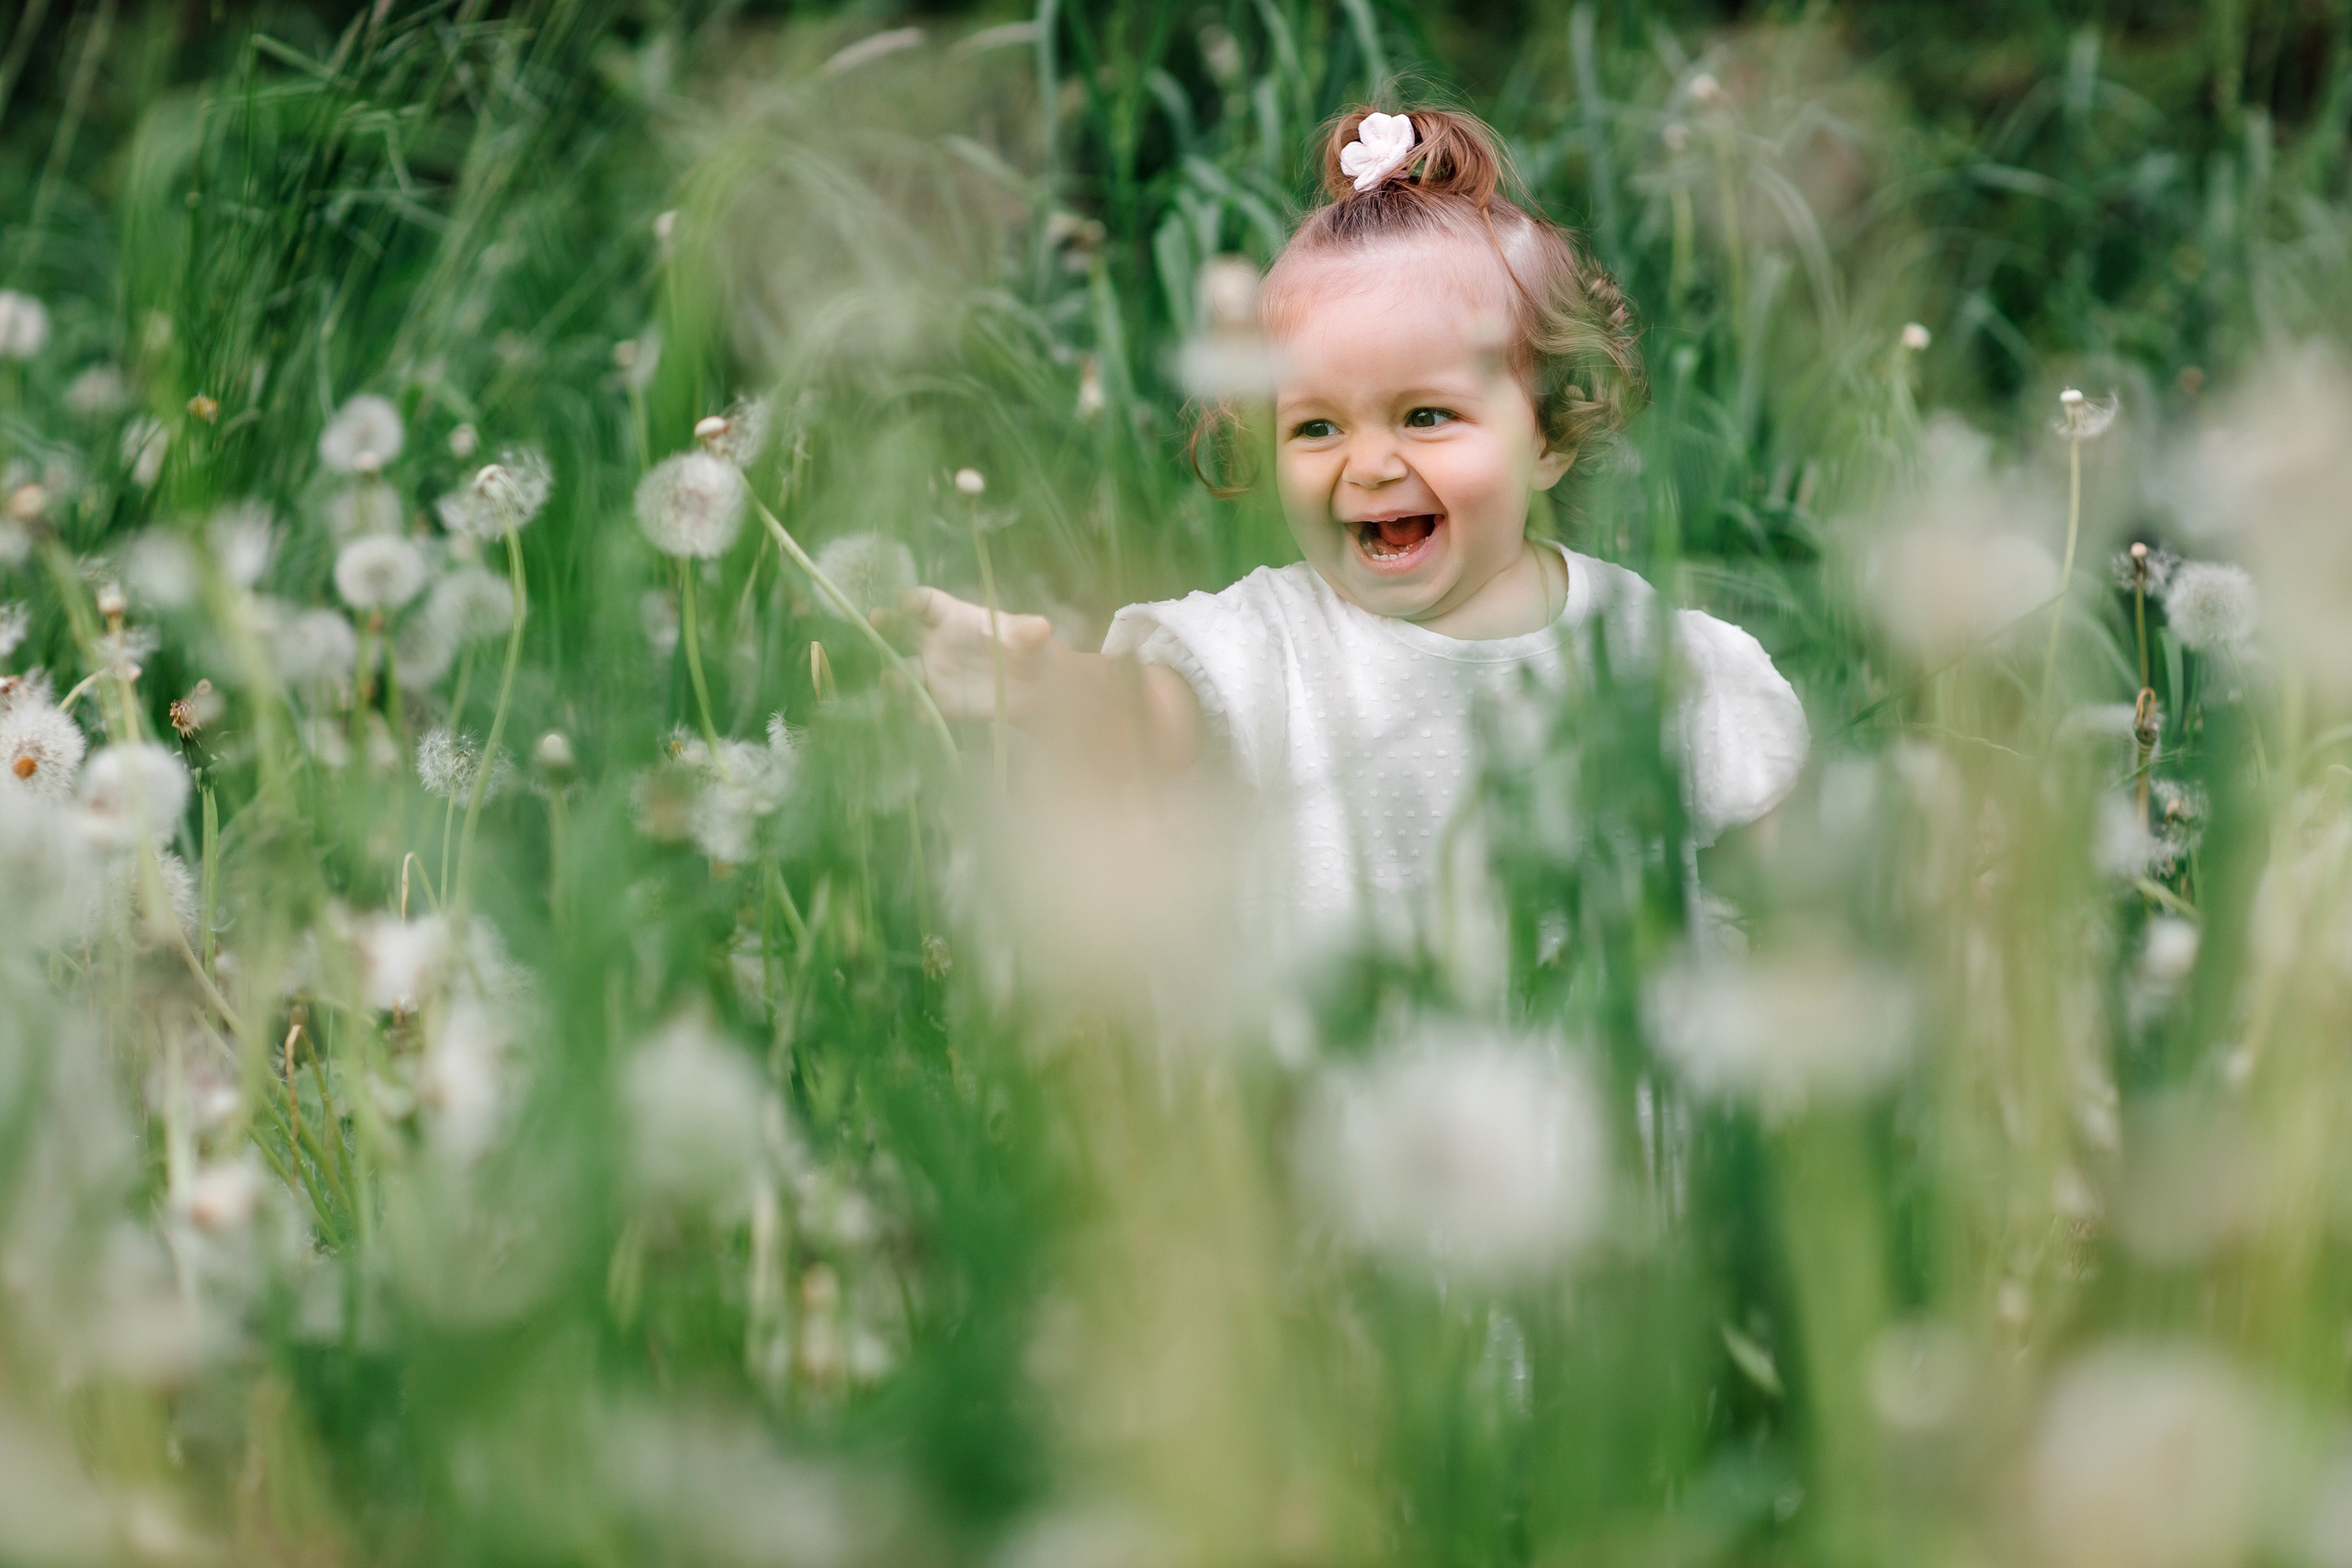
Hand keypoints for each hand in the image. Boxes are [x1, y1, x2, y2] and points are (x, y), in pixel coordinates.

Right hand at [875, 586, 1059, 723]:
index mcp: (954, 617)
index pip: (927, 603)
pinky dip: (920, 709)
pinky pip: (923, 704)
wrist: (1033, 688)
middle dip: (887, 625)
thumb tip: (1041, 627)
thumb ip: (1029, 632)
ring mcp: (935, 672)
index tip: (904, 604)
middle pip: (903, 631)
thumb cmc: (1027, 650)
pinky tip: (922, 715)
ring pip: (906, 670)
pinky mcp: (941, 700)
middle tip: (875, 621)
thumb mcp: (1030, 638)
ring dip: (896, 675)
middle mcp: (936, 642)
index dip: (914, 601)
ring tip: (893, 680)